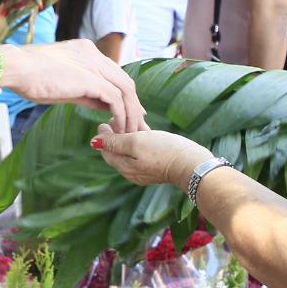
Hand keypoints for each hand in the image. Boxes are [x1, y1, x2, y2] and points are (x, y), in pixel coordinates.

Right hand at [0, 40, 143, 132]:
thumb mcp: (63, 85)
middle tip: (138, 125)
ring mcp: (94, 64)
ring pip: (125, 89)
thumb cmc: (30, 77)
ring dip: (130, 112)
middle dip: (133, 105)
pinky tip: (118, 127)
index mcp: (86, 51)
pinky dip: (121, 114)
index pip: (114, 73)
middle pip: (125, 80)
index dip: (124, 94)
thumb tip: (104, 106)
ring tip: (130, 131)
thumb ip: (85, 93)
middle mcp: (93, 54)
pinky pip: (116, 98)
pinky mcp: (91, 79)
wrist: (17, 68)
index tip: (130, 112)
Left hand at [92, 124, 209, 188]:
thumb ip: (114, 142)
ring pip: (131, 149)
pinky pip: (143, 152)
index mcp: (123, 167)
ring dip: (131, 134)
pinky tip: (146, 129)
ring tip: (136, 119)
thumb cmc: (164, 151)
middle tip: (123, 116)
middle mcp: (131, 171)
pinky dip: (142, 140)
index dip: (105, 133)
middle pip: (117, 149)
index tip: (109, 118)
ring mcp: (145, 170)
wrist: (192, 164)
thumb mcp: (135, 142)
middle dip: (118, 132)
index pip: (105, 149)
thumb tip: (94, 142)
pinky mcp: (157, 166)